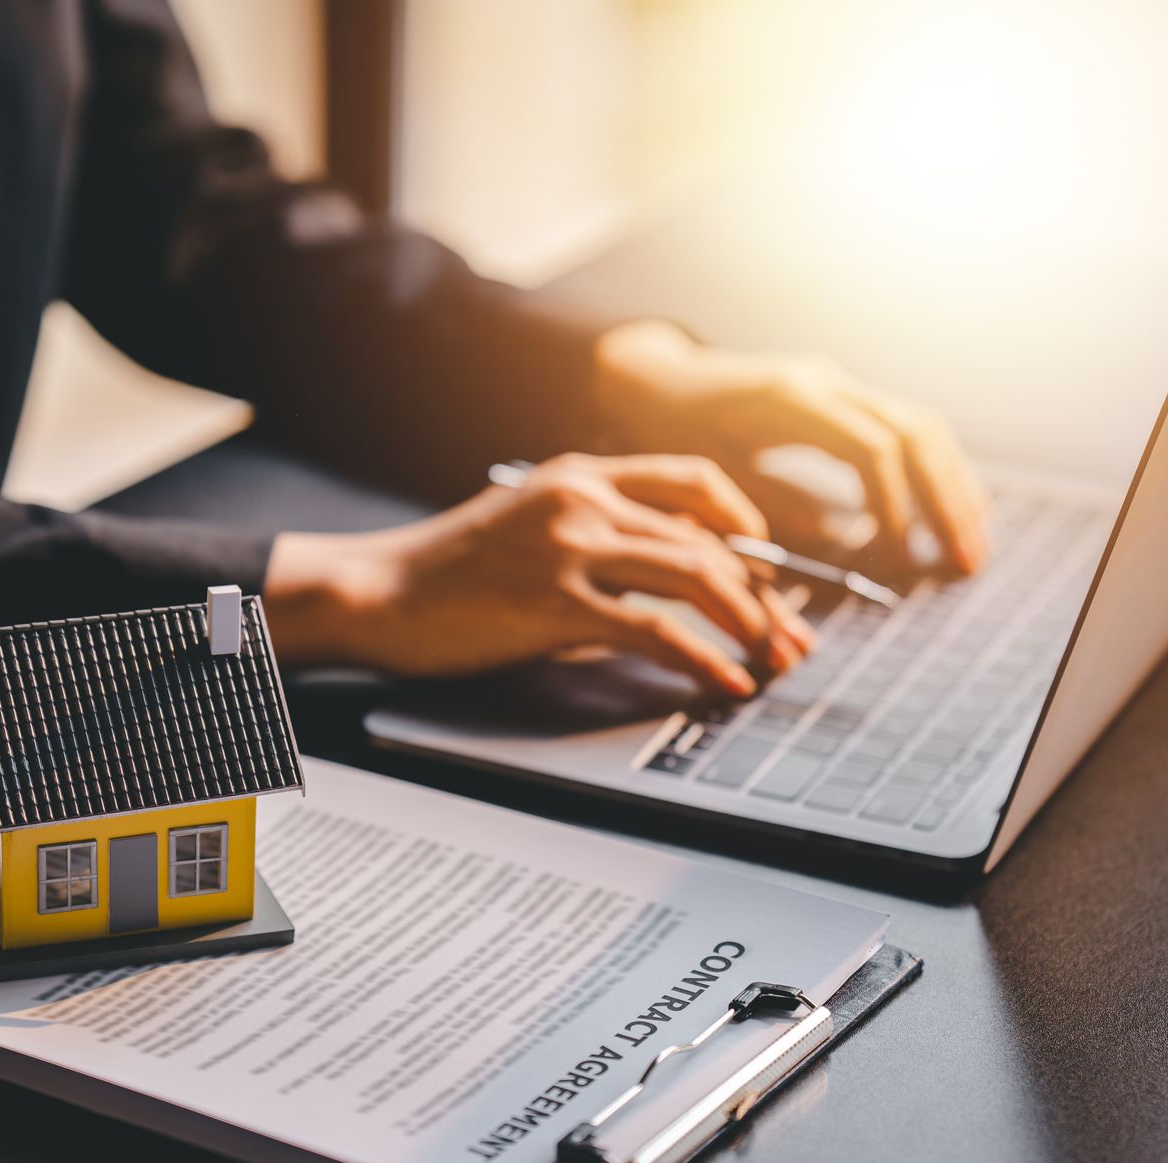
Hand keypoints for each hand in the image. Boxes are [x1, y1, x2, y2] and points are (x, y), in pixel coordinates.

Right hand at [265, 453, 816, 696]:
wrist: (376, 592)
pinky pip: (655, 630)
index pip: (693, 483)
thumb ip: (591, 538)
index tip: (770, 571)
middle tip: (791, 638)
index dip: (746, 527)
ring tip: (772, 661)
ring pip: (696, 576)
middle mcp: (583, 499)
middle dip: (763, 595)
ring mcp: (570, 547)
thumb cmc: (445, 572)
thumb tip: (661, 584)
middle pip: (707, 539)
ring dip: (748, 623)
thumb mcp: (526, 528)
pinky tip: (724, 682)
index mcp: (579, 475)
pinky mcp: (556, 601)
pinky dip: (702, 659)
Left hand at [594, 319, 990, 572]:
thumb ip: (767, 503)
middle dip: (946, 500)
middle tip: (967, 563)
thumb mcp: (705, 470)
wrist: (655, 380)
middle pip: (915, 431)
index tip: (904, 561)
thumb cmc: (667, 431)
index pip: (870, 448)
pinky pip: (908, 430)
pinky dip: (936, 474)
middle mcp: (826, 381)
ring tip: (973, 547)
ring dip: (954, 488)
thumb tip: (837, 543)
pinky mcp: (846, 399)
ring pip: (923, 427)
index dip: (895, 506)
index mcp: (788, 397)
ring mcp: (840, 385)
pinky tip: (954, 516)